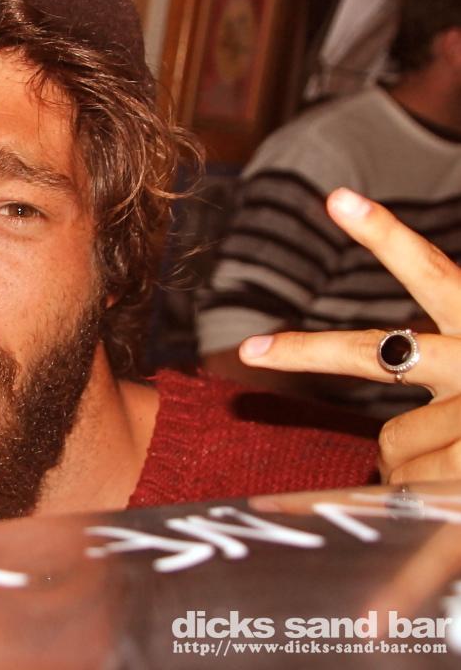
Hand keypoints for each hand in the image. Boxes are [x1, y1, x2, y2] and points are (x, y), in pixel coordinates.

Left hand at [239, 187, 460, 482]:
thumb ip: (435, 358)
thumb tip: (397, 408)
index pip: (429, 271)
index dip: (385, 237)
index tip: (338, 198)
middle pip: (372, 355)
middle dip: (307, 353)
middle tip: (252, 350)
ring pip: (390, 442)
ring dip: (410, 464)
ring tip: (457, 466)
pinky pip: (410, 484)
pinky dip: (420, 494)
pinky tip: (451, 494)